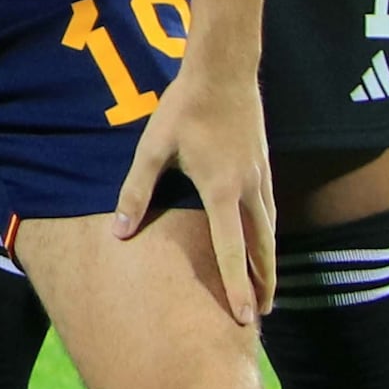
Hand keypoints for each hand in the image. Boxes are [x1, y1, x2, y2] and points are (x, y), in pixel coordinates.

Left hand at [117, 61, 274, 321]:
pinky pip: (270, 213)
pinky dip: (268, 237)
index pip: (232, 250)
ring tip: (266, 289)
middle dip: (263, 284)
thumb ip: (136, 193)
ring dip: (269, 263)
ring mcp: (261, 178)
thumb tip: (119, 232)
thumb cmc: (183, 110)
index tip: (246, 316)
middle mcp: (249, 190)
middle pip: (262, 249)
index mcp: (222, 191)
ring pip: (270, 231)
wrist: (224, 72)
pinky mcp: (264, 167)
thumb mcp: (152, 150)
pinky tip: (263, 243)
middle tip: (262, 317)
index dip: (238, 286)